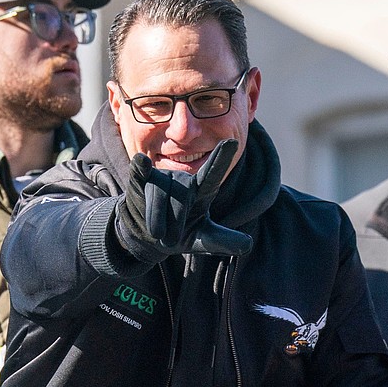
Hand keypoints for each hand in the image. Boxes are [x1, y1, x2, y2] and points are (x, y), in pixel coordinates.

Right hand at [116, 139, 252, 260]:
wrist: (147, 235)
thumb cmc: (181, 233)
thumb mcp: (202, 240)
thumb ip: (223, 241)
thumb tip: (248, 244)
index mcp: (202, 190)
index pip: (212, 174)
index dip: (221, 159)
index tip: (232, 142)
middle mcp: (183, 180)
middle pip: (181, 197)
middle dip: (175, 222)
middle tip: (170, 241)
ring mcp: (162, 177)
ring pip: (159, 195)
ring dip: (157, 219)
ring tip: (156, 234)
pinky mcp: (141, 180)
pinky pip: (140, 172)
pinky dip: (139, 168)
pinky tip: (141, 161)